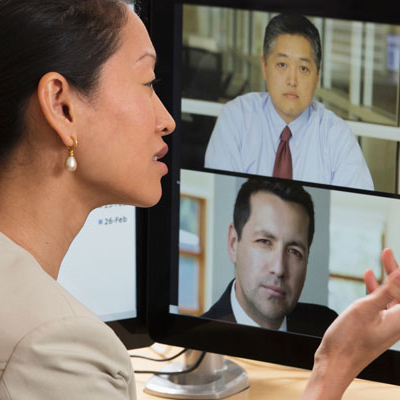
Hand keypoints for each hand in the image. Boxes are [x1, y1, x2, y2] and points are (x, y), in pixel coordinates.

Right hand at [301, 248, 399, 399]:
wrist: (336, 362)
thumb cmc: (348, 340)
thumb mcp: (365, 309)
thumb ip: (386, 291)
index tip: (391, 254)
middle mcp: (397, 323)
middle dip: (396, 272)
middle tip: (387, 253)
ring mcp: (387, 324)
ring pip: (393, 296)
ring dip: (387, 279)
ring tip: (381, 261)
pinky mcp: (376, 325)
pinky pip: (382, 304)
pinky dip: (377, 290)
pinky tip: (368, 278)